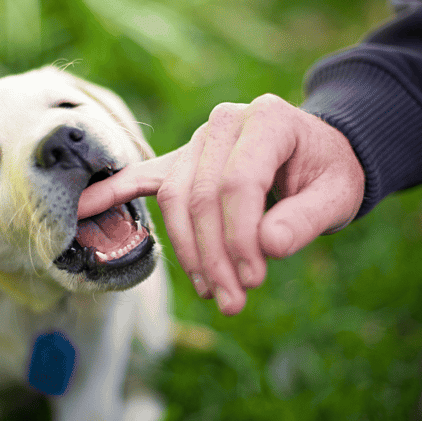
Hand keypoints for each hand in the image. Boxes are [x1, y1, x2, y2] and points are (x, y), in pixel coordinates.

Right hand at [78, 94, 364, 314]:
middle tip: (232, 301)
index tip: (252, 281)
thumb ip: (307, 218)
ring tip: (209, 291)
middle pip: (202, 195)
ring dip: (188, 251)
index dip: (241, 237)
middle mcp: (226, 122)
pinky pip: (143, 177)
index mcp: (267, 119)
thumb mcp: (338, 194)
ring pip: (175, 198)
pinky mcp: (181, 161)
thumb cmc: (328, 173)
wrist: (316, 154)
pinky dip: (113, 192)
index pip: (239, 182)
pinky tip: (82, 210)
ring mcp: (199, 140)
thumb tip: (268, 246)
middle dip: (213, 255)